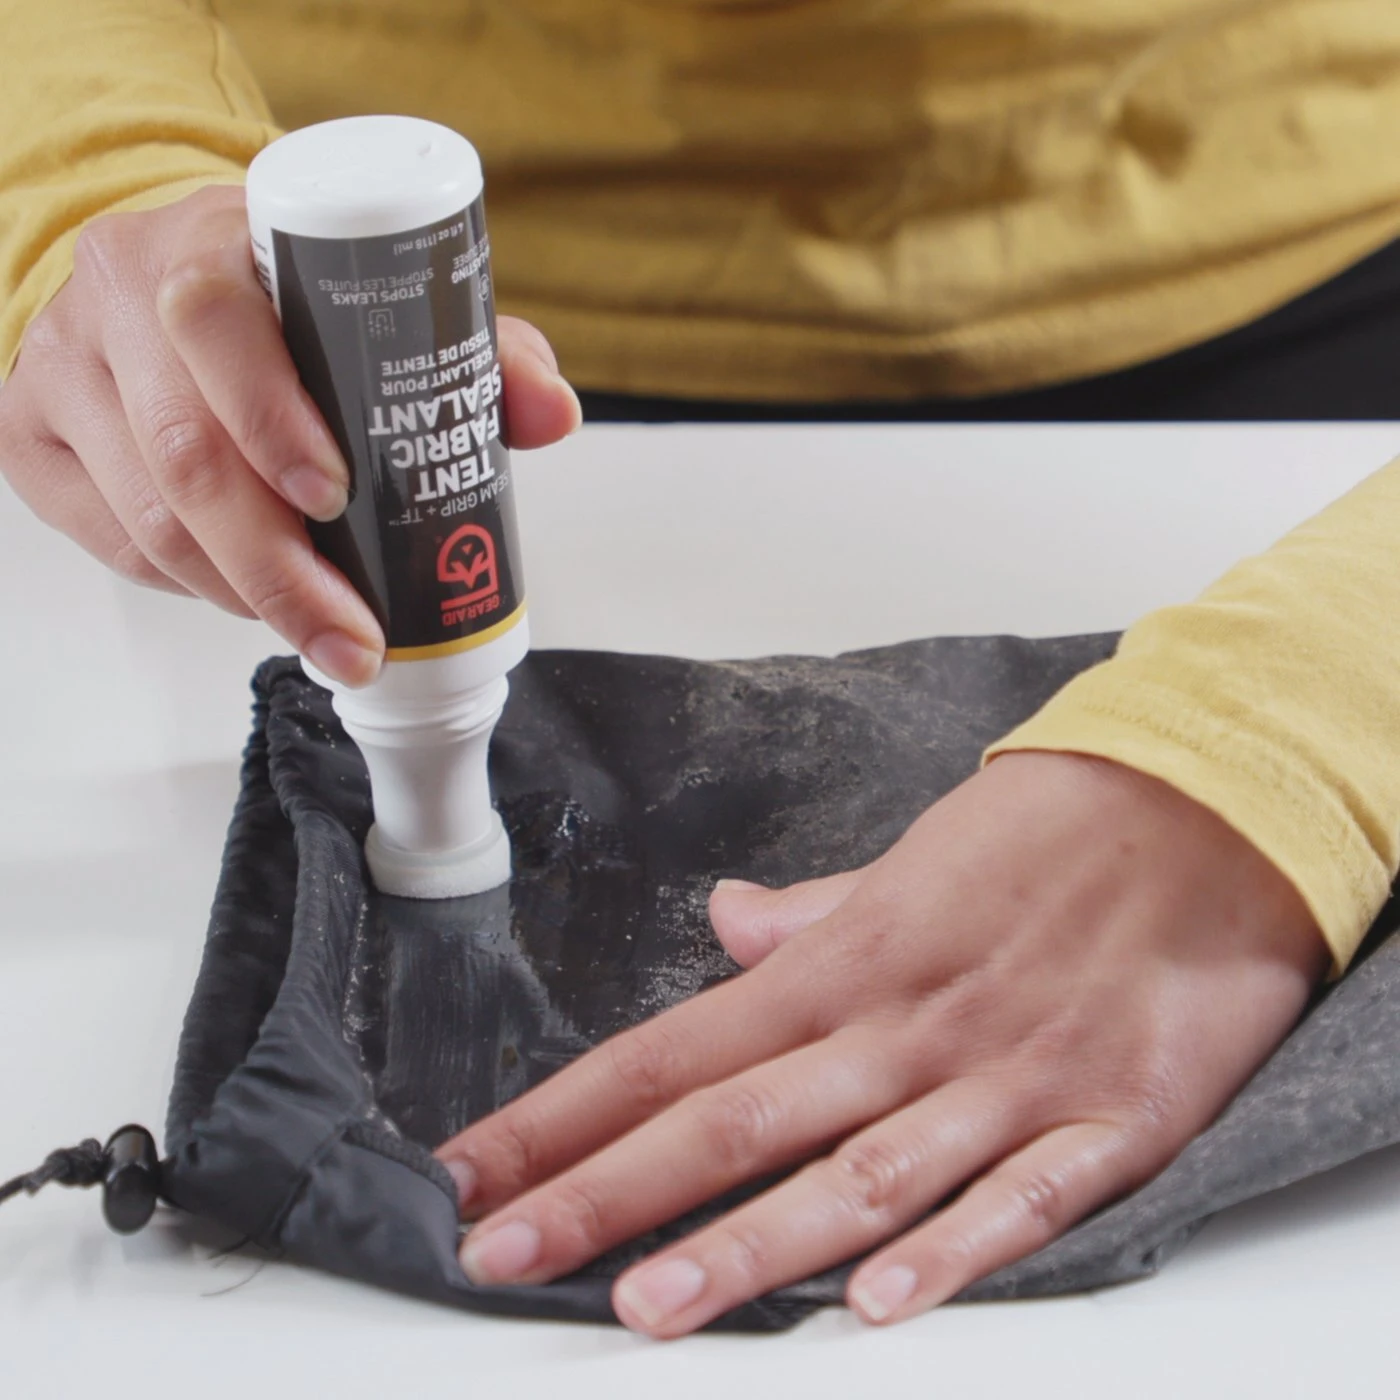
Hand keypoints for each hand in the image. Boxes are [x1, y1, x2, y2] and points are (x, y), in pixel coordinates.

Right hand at [0, 184, 579, 685]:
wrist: (160, 279)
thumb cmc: (284, 300)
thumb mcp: (379, 305)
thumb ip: (473, 354)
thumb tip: (554, 415)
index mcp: (209, 244)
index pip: (216, 322)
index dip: (273, 419)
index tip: (337, 498)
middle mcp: (119, 299)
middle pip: (184, 452)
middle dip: (280, 567)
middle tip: (353, 635)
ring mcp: (65, 371)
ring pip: (147, 516)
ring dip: (245, 594)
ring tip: (322, 632)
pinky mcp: (33, 438)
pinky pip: (112, 542)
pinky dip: (191, 587)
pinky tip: (249, 597)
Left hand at [436, 752, 1326, 1335]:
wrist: (1200, 808)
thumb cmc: (1042, 835)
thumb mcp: (908, 867)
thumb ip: (813, 919)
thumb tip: (726, 926)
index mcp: (844, 964)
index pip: (669, 1052)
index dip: (561, 1117)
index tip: (469, 1169)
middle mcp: (902, 1026)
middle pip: (730, 1121)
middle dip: (604, 1193)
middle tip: (499, 1251)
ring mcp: (1002, 1077)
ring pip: (856, 1175)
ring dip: (748, 1247)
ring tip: (644, 1307)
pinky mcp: (1107, 1118)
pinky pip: (1019, 1198)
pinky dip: (950, 1251)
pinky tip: (877, 1304)